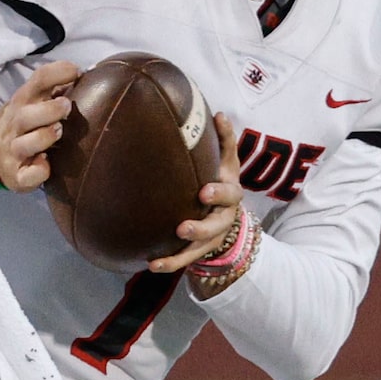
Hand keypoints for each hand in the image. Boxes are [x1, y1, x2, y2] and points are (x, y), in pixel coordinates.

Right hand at [0, 60, 80, 191]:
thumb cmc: (23, 126)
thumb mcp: (31, 102)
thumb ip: (54, 89)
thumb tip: (84, 74)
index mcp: (22, 102)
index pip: (37, 81)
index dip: (57, 73)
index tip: (76, 73)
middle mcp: (14, 126)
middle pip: (25, 115)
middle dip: (49, 110)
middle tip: (67, 107)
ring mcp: (13, 152)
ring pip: (23, 145)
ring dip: (44, 137)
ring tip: (59, 131)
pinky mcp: (16, 176)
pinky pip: (26, 176)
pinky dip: (38, 170)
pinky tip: (46, 164)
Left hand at [149, 112, 242, 273]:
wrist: (227, 215)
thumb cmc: (220, 180)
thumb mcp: (226, 161)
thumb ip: (225, 140)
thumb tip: (220, 113)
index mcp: (230, 193)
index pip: (229, 193)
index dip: (219, 193)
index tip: (203, 192)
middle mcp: (224, 217)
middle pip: (217, 225)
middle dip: (201, 227)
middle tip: (182, 228)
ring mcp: (212, 237)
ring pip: (200, 248)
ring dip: (181, 252)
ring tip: (159, 258)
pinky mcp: (199, 251)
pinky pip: (185, 260)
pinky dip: (169, 264)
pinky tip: (151, 265)